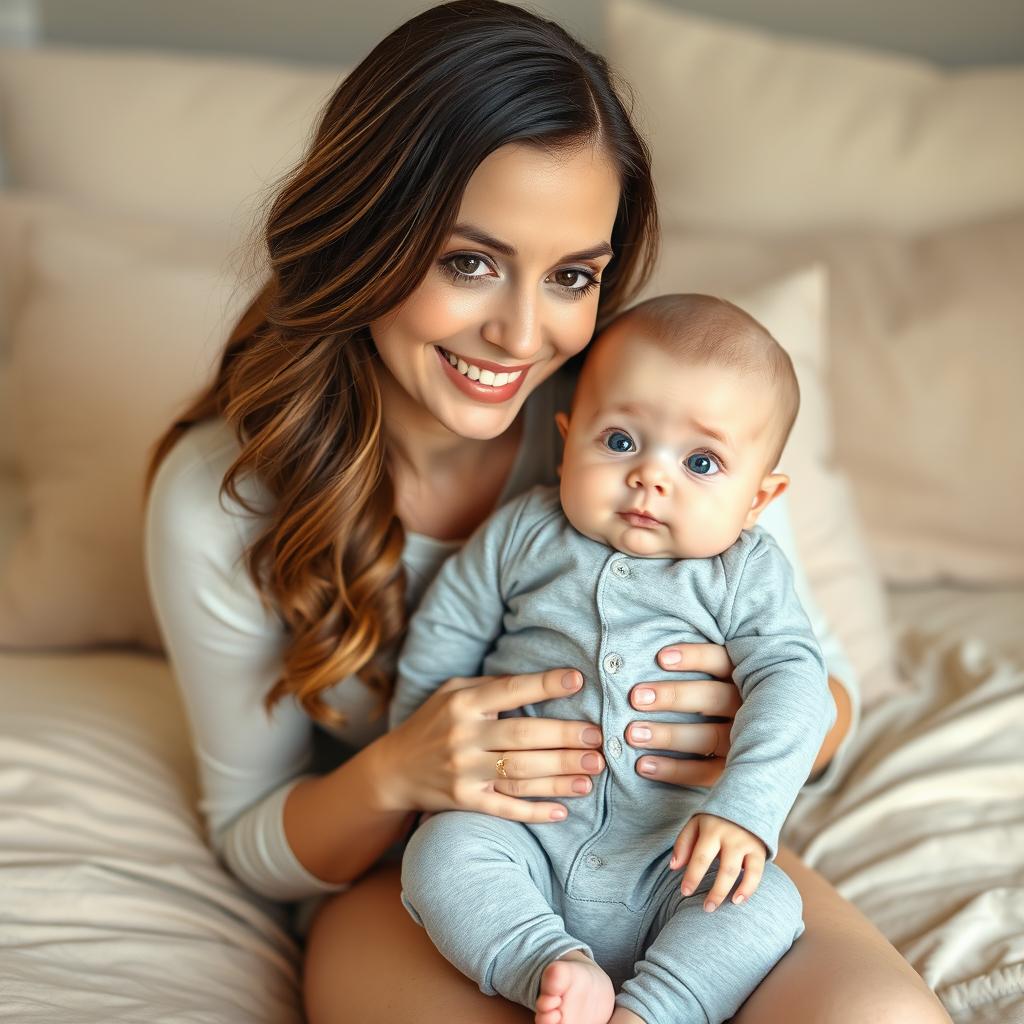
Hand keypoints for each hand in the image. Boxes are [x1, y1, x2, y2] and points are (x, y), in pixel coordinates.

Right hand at [383, 668, 604, 823]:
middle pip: (524, 736)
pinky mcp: (465, 801)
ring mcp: (465, 772)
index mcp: (463, 703)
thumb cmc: (433, 723)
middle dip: (565, 737)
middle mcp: (464, 737)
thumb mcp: (452, 692)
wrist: (393, 769)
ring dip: (561, 774)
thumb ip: (490, 686)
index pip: (510, 690)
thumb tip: (539, 680)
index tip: (578, 680)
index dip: (545, 684)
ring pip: (522, 774)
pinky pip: (506, 808)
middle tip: (599, 738)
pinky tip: (563, 811)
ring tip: (593, 771)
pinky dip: (535, 811)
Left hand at [625, 643, 740, 786]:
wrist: (763, 757)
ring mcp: (747, 742)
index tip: (660, 658)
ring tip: (633, 734)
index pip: (721, 661)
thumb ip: (699, 672)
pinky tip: (644, 766)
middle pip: (713, 698)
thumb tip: (653, 660)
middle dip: (673, 696)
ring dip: (668, 735)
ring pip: (708, 737)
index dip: (694, 657)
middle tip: (636, 697)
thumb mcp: (721, 681)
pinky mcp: (738, 770)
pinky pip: (705, 772)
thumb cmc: (719, 705)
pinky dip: (674, 769)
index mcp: (746, 679)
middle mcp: (752, 709)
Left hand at [670, 813, 765, 911]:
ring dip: (727, 892)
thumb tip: (673, 867)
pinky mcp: (759, 850)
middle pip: (724, 869)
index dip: (692, 876)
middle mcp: (731, 836)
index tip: (685, 892)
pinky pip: (757, 873)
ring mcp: (746, 843)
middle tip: (705, 908)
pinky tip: (739, 900)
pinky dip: (748, 889)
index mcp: (712, 829)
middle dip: (714, 892)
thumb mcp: (696, 824)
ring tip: (716, 906)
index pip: (701, 857)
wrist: (745, 802)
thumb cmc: (714, 820)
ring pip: (739, 873)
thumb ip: (683, 844)